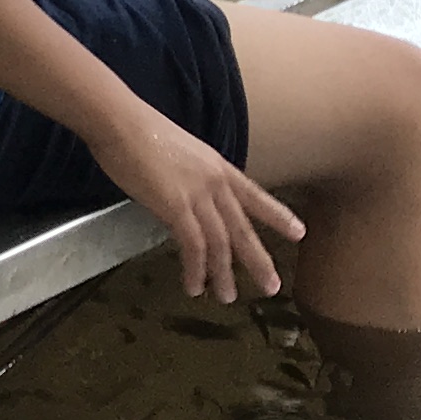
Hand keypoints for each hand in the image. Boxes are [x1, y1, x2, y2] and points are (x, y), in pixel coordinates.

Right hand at [96, 108, 300, 304]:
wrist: (121, 122)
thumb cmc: (140, 131)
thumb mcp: (180, 153)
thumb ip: (191, 177)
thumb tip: (187, 196)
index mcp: (218, 167)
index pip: (255, 195)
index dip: (278, 215)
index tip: (299, 231)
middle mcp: (216, 183)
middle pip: (244, 228)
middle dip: (259, 260)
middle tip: (272, 287)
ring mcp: (198, 195)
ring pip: (221, 244)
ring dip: (224, 274)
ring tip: (227, 297)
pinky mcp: (177, 207)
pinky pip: (194, 247)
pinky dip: (196, 270)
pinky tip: (194, 286)